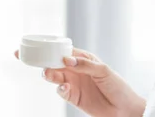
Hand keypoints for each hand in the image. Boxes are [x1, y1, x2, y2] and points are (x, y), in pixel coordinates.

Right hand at [14, 48, 145, 116]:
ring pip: (54, 76)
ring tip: (48, 75)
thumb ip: (85, 64)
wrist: (125, 109)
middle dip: (40, 61)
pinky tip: (63, 88)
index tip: (33, 45)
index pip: (62, 50)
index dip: (48, 47)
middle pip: (53, 62)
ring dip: (49, 74)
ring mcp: (73, 83)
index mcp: (82, 58)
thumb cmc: (117, 86)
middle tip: (30, 61)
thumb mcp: (103, 71)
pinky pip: (61, 92)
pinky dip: (59, 89)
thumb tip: (67, 60)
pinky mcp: (73, 97)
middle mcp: (75, 69)